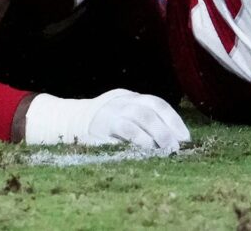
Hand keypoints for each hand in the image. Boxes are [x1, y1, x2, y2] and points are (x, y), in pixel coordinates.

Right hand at [23, 89, 190, 151]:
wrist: (64, 122)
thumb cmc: (101, 124)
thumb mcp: (121, 113)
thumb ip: (141, 120)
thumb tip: (172, 139)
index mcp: (129, 97)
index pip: (156, 104)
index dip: (173, 120)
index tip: (185, 137)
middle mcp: (121, 102)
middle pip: (150, 111)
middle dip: (166, 130)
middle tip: (176, 147)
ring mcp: (109, 113)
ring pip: (138, 119)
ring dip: (155, 136)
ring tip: (165, 151)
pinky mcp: (99, 128)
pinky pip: (122, 132)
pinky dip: (136, 141)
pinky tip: (145, 152)